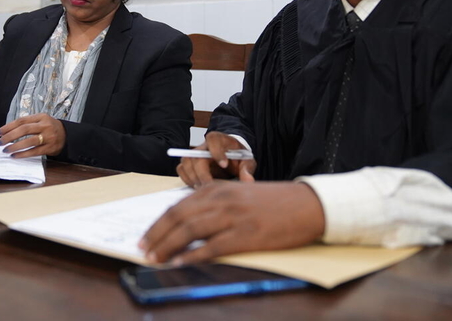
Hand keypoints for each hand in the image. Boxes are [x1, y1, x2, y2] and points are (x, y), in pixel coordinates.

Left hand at [0, 113, 65, 157]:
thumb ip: (27, 124)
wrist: (67, 135)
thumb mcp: (41, 121)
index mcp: (41, 117)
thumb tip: (7, 132)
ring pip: (29, 141)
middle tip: (0, 143)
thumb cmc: (49, 128)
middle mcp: (45, 125)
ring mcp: (48, 137)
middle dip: (9, 136)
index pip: (21, 121)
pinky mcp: (50, 147)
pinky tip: (15, 156)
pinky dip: (23, 154)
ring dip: (15, 146)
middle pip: (24, 129)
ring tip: (6, 150)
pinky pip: (35, 151)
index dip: (8, 127)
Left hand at [140, 182, 324, 264]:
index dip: (158, 223)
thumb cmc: (274, 202)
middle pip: (179, 217)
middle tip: (143, 250)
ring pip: (191, 230)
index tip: (146, 237)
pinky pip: (214, 246)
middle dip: (157, 235)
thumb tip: (187, 224)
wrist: (308, 204)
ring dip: (168, 246)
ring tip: (156, 258)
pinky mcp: (247, 234)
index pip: (178, 206)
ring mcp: (234, 216)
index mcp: (218, 189)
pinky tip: (182, 262)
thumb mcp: (239, 195)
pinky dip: (194, 255)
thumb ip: (215, 205)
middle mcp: (222, 199)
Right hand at [176, 131, 255, 187]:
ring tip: (204, 188)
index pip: (213, 139)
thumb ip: (247, 170)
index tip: (224, 165)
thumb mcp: (246, 161)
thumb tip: (248, 181)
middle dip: (202, 173)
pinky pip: (181, 169)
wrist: (231, 157)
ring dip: (193, 177)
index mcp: (220, 139)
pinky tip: (198, 186)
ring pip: (186, 163)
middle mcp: (204, 145)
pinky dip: (187, 179)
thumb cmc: (238, 157)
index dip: (217, 152)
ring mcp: (194, 153)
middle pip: (196, 156)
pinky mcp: (189, 163)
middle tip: (210, 186)